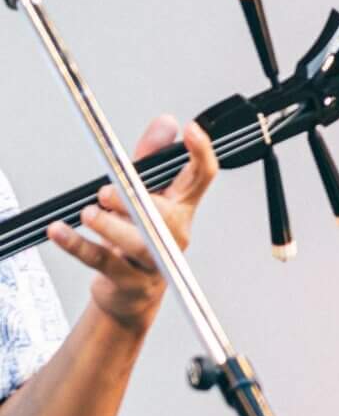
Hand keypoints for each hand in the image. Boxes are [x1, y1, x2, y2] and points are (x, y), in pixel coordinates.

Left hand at [48, 114, 217, 333]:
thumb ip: (150, 158)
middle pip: (169, 216)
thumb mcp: (144, 194)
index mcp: (181, 208)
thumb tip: (166, 122)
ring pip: (139, 243)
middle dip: (137, 202)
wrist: (129, 293)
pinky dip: (78, 245)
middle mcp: (174, 234)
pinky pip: (103, 261)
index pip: (201, 177)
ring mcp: (155, 260)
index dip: (201, 153)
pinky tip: (61, 232)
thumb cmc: (137, 238)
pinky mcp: (130, 280)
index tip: (193, 130)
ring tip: (89, 215)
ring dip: (109, 227)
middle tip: (106, 193)